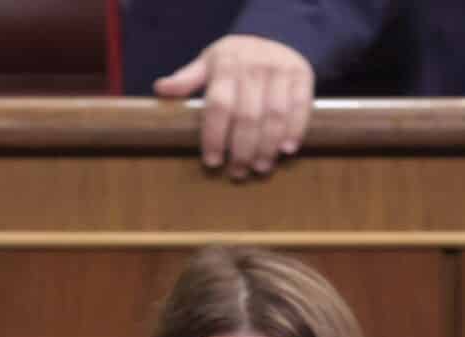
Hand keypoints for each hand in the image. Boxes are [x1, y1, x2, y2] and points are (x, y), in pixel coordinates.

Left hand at [154, 34, 312, 178]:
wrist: (274, 35)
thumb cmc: (234, 59)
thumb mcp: (207, 62)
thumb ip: (186, 79)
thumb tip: (161, 89)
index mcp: (226, 63)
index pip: (219, 105)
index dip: (214, 136)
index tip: (212, 161)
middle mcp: (254, 65)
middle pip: (247, 116)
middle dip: (242, 150)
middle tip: (237, 172)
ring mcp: (281, 69)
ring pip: (274, 115)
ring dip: (267, 146)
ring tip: (260, 168)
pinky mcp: (303, 75)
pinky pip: (300, 107)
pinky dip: (295, 130)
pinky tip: (286, 150)